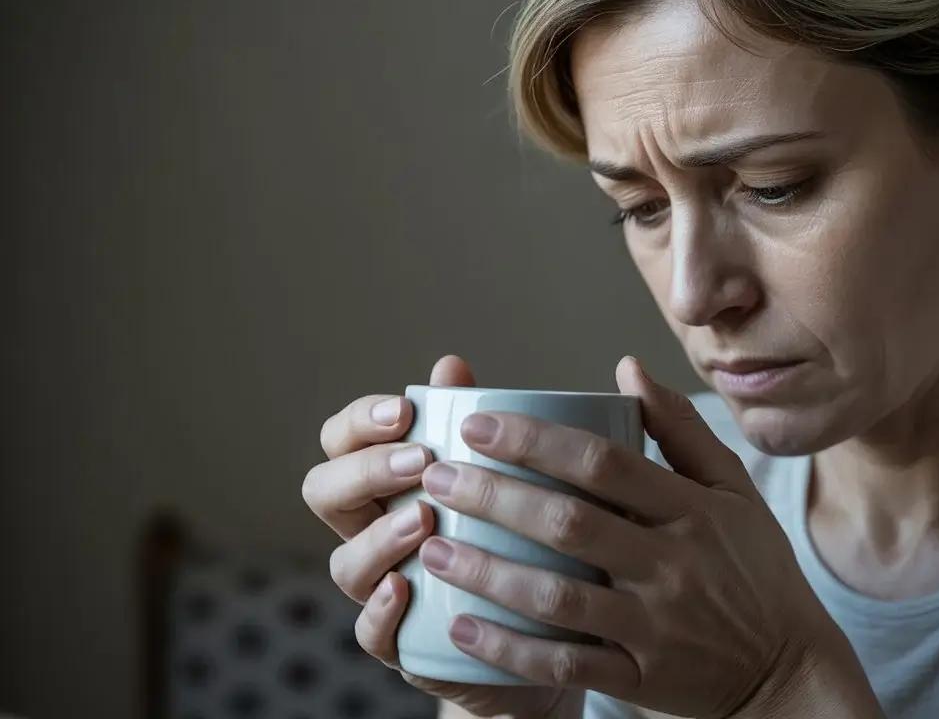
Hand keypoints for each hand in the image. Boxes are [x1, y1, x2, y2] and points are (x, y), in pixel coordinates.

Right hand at [302, 355, 576, 718]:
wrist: (544, 627)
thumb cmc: (510, 534)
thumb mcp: (498, 473)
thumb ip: (470, 421)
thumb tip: (450, 364)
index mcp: (384, 483)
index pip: (341, 440)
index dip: (361, 422)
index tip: (406, 410)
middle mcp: (369, 533)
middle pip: (324, 492)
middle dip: (366, 470)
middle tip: (421, 460)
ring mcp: (380, 589)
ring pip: (345, 564)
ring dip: (379, 538)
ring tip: (424, 520)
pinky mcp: (401, 644)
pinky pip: (371, 633)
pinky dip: (381, 611)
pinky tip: (405, 587)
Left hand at [413, 356, 875, 717]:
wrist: (789, 670)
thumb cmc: (754, 569)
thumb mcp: (733, 491)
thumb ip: (681, 428)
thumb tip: (626, 367)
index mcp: (693, 510)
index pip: (604, 463)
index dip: (535, 441)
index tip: (477, 424)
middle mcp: (674, 564)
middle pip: (569, 522)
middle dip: (494, 496)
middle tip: (435, 477)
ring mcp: (657, 626)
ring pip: (558, 596)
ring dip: (488, 572)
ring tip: (433, 548)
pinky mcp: (643, 679)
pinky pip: (566, 665)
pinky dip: (510, 649)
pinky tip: (462, 627)